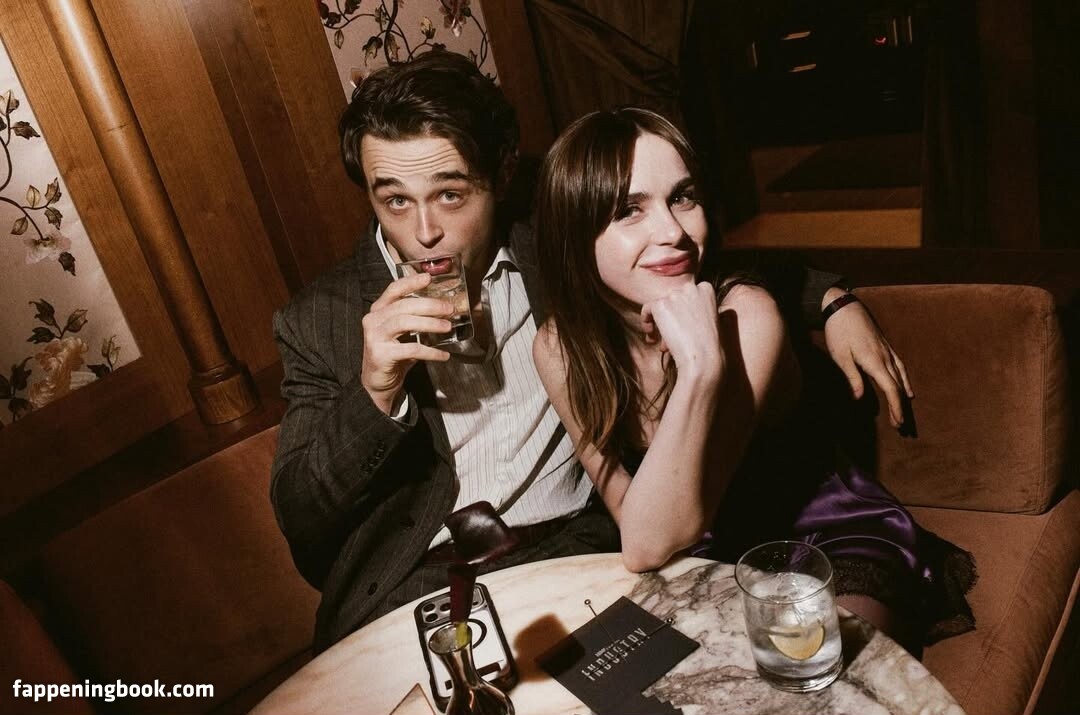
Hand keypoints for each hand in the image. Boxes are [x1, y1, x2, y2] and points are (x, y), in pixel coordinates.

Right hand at [360, 272, 453, 413]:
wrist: (377, 383)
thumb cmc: (394, 354)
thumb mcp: (403, 333)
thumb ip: (417, 319)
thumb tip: (446, 309)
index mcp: (378, 310)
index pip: (393, 290)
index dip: (411, 282)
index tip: (428, 277)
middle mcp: (373, 320)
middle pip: (403, 305)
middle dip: (429, 305)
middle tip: (449, 308)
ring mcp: (375, 337)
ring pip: (404, 322)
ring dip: (430, 323)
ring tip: (448, 326)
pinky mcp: (381, 354)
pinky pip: (411, 349)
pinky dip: (430, 351)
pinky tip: (443, 355)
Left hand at [640, 282, 722, 381]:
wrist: (703, 358)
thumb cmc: (709, 345)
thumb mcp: (709, 319)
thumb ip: (696, 309)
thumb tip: (678, 312)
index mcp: (706, 288)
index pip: (686, 295)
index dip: (682, 311)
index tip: (682, 326)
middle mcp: (690, 287)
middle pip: (673, 299)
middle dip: (671, 317)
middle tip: (671, 336)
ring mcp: (675, 294)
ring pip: (660, 305)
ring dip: (660, 322)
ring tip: (661, 340)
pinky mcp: (661, 304)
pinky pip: (647, 309)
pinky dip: (646, 321)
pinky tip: (651, 334)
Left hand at [823, 295, 912, 427]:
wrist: (844, 306)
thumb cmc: (838, 331)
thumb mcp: (840, 356)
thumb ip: (852, 377)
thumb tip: (859, 398)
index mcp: (874, 361)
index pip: (890, 389)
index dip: (896, 407)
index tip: (899, 422)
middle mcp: (885, 357)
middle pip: (898, 386)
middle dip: (901, 407)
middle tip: (902, 427)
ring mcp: (887, 351)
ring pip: (901, 377)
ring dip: (904, 396)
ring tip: (906, 412)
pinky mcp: (885, 346)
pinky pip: (900, 367)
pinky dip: (905, 380)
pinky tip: (907, 388)